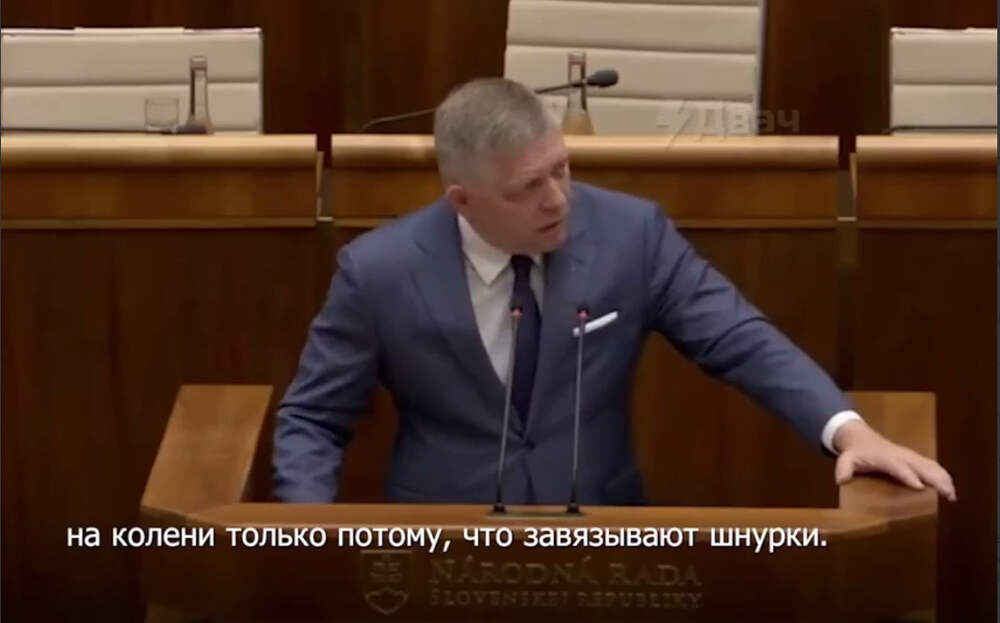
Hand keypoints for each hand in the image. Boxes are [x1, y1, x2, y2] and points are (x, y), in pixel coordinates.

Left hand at [833, 419, 955, 501]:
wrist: (860, 437)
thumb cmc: (855, 452)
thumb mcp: (846, 459)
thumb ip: (844, 468)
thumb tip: (841, 480)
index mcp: (885, 457)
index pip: (899, 466)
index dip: (908, 475)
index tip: (919, 486)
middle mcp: (901, 455)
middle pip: (922, 466)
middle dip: (935, 479)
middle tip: (947, 495)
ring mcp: (910, 456)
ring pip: (931, 466)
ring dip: (943, 479)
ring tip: (952, 495)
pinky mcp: (915, 458)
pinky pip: (932, 465)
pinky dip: (943, 476)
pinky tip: (950, 488)